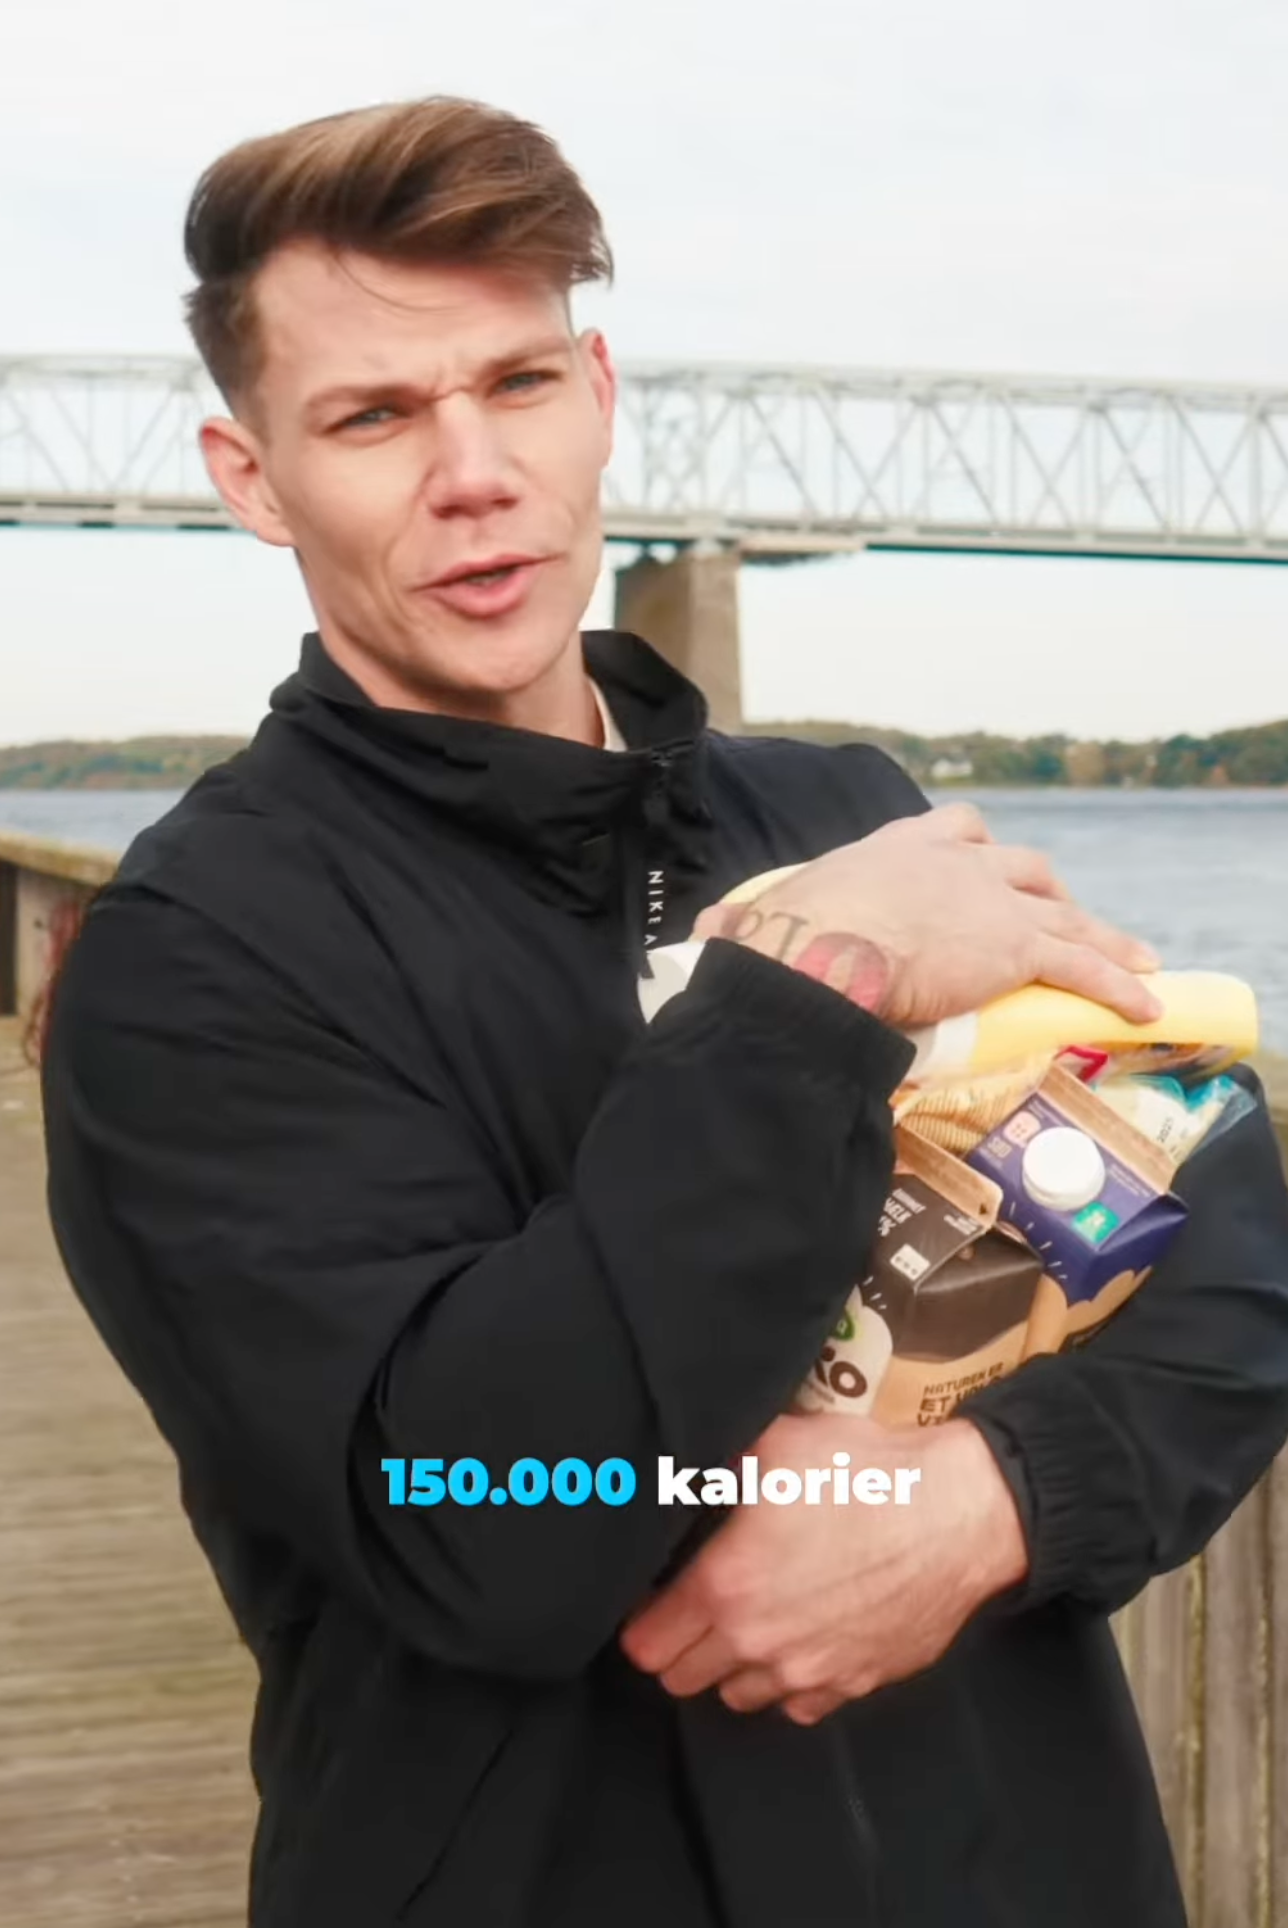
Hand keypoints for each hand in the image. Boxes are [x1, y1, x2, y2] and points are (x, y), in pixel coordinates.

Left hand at [620, 1411, 1026, 1725]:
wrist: (957, 1513)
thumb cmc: (862, 1472)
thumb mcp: (773, 1444)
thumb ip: (713, 1467)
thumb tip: (672, 1474)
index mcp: (726, 1587)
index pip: (647, 1644)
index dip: (642, 1620)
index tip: (653, 1598)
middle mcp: (759, 1644)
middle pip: (682, 1679)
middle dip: (678, 1647)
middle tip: (695, 1607)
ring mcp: (810, 1673)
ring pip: (739, 1696)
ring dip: (732, 1666)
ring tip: (749, 1620)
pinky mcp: (855, 1684)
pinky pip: (800, 1704)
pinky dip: (790, 1681)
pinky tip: (801, 1637)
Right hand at [691, 802, 1161, 1030]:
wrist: (815, 954)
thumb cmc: (781, 942)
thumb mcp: (765, 921)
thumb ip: (748, 927)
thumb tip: (707, 939)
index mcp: (895, 850)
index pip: (951, 833)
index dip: (974, 853)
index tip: (982, 868)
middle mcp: (952, 861)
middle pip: (1019, 866)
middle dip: (1045, 893)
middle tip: (1060, 918)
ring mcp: (990, 899)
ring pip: (1063, 914)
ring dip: (1101, 938)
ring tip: (1132, 960)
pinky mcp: (1016, 945)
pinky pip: (1082, 964)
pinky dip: (1119, 984)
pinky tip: (1146, 1004)